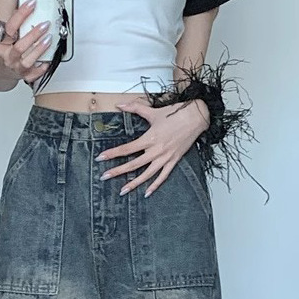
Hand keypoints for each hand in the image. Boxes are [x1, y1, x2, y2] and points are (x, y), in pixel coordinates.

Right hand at [0, 0, 54, 84]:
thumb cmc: (4, 51)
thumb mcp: (5, 37)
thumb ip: (15, 24)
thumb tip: (28, 6)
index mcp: (0, 44)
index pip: (10, 27)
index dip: (21, 14)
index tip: (32, 3)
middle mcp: (7, 58)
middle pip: (19, 46)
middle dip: (33, 35)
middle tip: (45, 24)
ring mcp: (16, 68)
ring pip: (27, 61)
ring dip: (39, 49)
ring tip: (48, 39)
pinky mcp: (24, 77)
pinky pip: (34, 74)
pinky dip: (41, 68)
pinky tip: (47, 60)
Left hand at [95, 98, 210, 196]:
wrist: (197, 117)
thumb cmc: (176, 113)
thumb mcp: (153, 111)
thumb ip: (135, 108)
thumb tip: (120, 104)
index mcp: (150, 138)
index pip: (127, 148)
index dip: (112, 153)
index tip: (101, 158)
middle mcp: (156, 150)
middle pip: (133, 164)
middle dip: (117, 171)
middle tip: (104, 177)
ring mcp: (165, 157)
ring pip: (146, 174)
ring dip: (134, 184)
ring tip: (122, 191)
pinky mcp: (173, 161)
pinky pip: (163, 176)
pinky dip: (155, 186)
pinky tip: (147, 193)